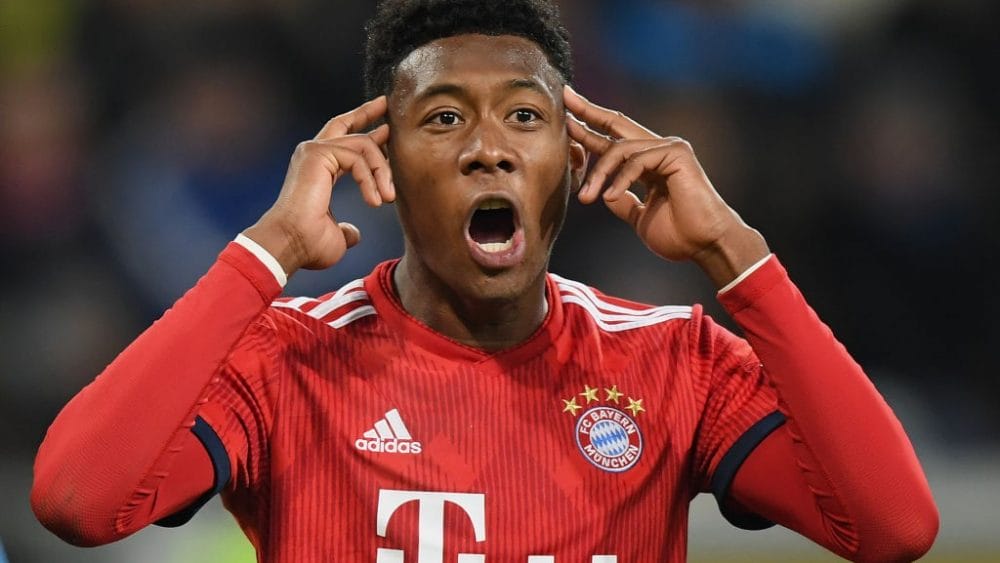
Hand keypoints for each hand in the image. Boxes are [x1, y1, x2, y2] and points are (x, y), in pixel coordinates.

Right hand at [243, 96, 393, 274]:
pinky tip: (375, 201)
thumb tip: (353, 234)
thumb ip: (346, 230)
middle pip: (345, 124)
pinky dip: (371, 179)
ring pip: (363, 146)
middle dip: (369, 114)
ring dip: (382, 172)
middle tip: (388, 108)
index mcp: (317, 169)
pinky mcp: (316, 154)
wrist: (290, 244)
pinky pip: (357, 158)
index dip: (364, 130)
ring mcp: (313, 151)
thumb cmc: (307, 244)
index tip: (383, 125)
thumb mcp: (336, 235)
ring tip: (389, 197)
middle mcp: (313, 154)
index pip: (342, 141)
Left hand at [563, 86, 768, 287]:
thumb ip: (621, 201)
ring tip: (587, 197)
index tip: (566, 119)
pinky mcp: (677, 153)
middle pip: (616, 124)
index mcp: (648, 164)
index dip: (589, 128)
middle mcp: (658, 149)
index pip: (613, 140)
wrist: (705, 245)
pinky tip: (609, 196)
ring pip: (620, 149)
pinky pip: (637, 161)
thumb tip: (602, 193)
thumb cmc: (678, 235)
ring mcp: (669, 148)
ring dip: (598, 174)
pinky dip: (620, 179)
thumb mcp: (638, 216)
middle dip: (588, 112)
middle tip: (566, 100)